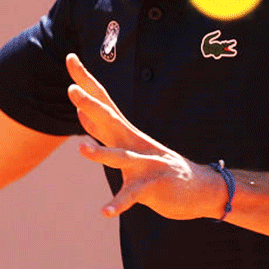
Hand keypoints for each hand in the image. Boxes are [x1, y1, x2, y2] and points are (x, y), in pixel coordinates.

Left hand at [65, 54, 226, 220]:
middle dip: (90, 105)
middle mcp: (134, 143)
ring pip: (120, 157)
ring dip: (101, 154)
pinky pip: (133, 195)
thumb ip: (103, 131)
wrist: (198, 188)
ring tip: (81, 149)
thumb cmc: (157, 168)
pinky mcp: (153, 186)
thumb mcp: (127, 146)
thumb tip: (80, 114)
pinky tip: (105, 211)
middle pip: (110, 119)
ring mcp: (145, 163)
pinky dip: (119, 203)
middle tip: (71, 89)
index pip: (102, 101)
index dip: (86, 81)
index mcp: (125, 133)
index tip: (70, 58)